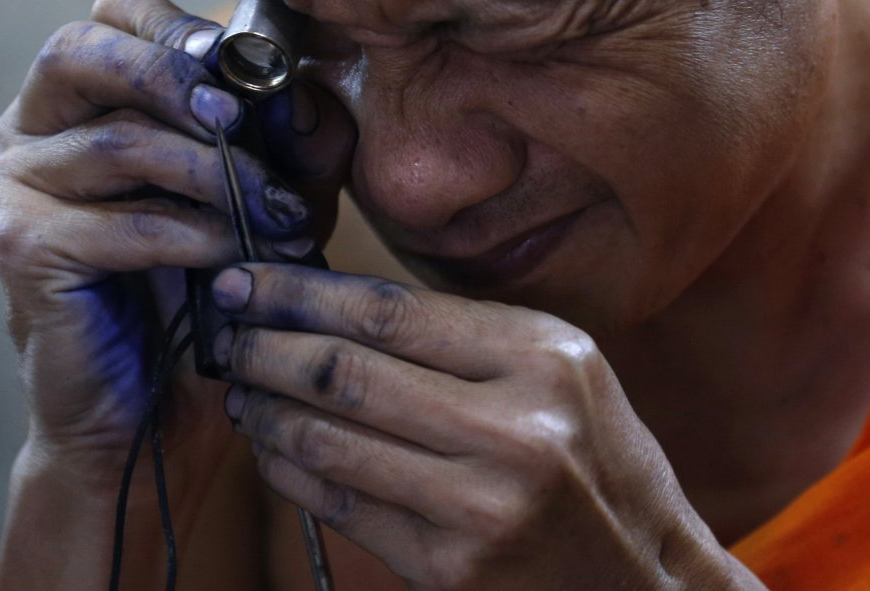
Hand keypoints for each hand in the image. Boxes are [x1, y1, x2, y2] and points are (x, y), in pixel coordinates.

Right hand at [0, 0, 354, 486]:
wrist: (160, 404)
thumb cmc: (209, 296)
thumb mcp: (268, 208)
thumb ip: (290, 151)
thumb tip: (303, 97)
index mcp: (80, 108)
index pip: (109, 23)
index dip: (175, 30)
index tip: (243, 63)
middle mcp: (33, 136)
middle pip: (87, 56)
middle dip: (179, 82)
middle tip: (243, 121)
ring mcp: (19, 190)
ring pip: (122, 146)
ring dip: (218, 179)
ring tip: (280, 217)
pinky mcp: (26, 249)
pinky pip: (127, 224)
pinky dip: (198, 239)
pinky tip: (239, 261)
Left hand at [213, 264, 759, 589]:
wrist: (643, 577)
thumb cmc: (599, 458)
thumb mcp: (561, 370)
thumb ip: (463, 336)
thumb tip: (339, 309)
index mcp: (543, 357)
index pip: (388, 312)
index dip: (300, 293)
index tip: (248, 281)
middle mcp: (515, 427)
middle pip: (347, 372)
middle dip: (265, 346)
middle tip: (226, 332)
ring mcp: (481, 505)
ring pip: (331, 441)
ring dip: (269, 411)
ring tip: (242, 390)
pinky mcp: (452, 567)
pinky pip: (342, 505)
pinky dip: (292, 473)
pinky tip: (274, 448)